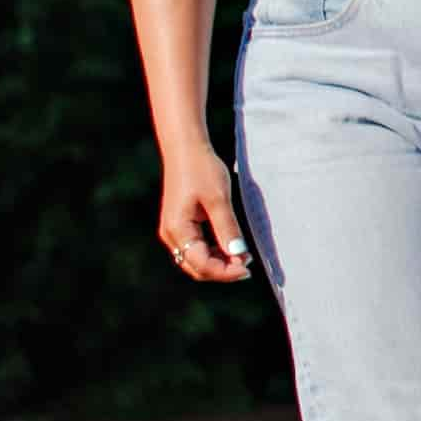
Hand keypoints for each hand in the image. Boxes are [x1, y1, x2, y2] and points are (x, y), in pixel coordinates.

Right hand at [156, 143, 253, 284]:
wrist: (185, 148)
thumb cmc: (202, 169)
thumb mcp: (219, 199)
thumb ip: (227, 228)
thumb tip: (239, 255)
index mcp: (178, 230)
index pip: (202, 264)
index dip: (225, 271)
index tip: (248, 268)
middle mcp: (171, 235)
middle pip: (196, 267)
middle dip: (222, 271)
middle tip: (248, 266)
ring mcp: (174, 231)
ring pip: (195, 260)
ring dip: (218, 263)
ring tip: (242, 257)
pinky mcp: (179, 225)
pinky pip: (195, 248)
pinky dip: (212, 252)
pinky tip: (230, 247)